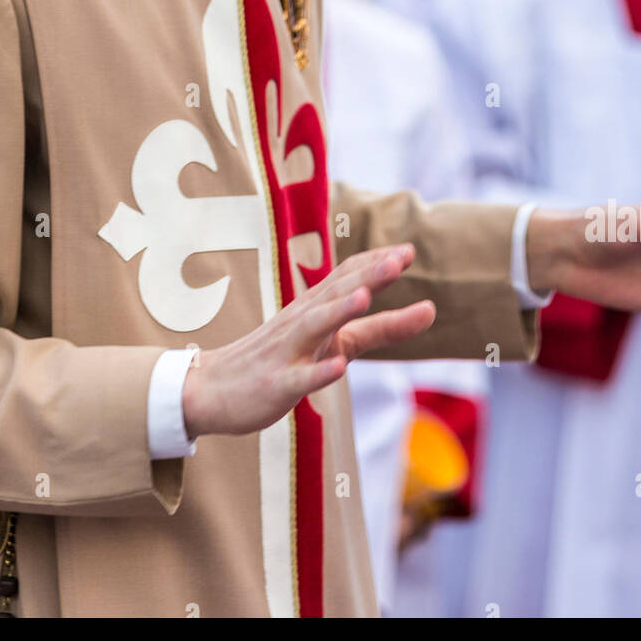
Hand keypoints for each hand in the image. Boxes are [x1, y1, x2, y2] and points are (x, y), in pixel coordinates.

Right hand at [182, 244, 433, 438]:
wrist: (210, 389)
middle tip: (401, 258)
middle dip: (368, 276)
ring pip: (314, 327)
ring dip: (340, 310)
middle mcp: (301, 323)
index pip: (347, 276)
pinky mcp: (275, 385)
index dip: (376, 263)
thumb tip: (431, 311)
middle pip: (336, 293)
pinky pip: (298, 379)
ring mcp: (287, 353)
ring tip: (366, 297)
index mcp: (315, 309)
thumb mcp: (333, 342)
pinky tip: (338, 367)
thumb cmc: (279, 359)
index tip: (409, 251)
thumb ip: (378, 328)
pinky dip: (317, 372)